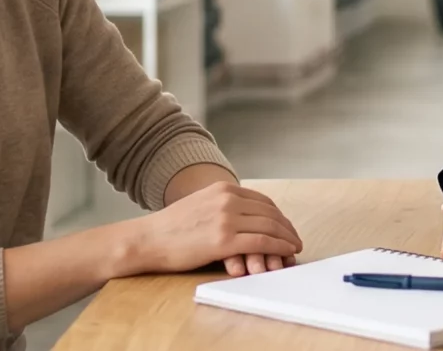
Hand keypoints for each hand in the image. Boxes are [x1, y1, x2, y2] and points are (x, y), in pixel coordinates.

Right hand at [124, 180, 302, 274]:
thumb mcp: (200, 205)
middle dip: (287, 227)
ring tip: (294, 248)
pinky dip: (278, 248)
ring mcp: (226, 219)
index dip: (279, 215)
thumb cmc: (170, 228)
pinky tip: (285, 253)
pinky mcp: (223, 240)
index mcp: (222, 189)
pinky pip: (261, 242)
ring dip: (287, 239)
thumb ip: (222, 207)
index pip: (263, 201)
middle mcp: (227, 200)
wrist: (147, 239)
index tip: (286, 226)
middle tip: (295, 239)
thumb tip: (242, 218)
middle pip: (270, 213)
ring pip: (270, 227)